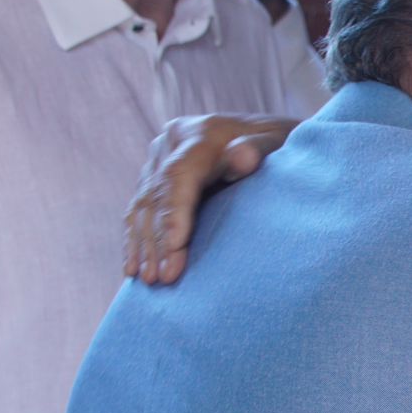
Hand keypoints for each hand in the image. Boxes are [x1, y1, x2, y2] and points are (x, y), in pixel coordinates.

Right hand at [123, 113, 298, 285]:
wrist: (268, 136)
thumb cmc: (279, 145)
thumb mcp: (278, 142)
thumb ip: (259, 149)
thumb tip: (241, 157)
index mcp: (201, 133)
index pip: (179, 175)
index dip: (175, 212)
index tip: (175, 246)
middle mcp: (173, 142)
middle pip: (158, 194)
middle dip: (157, 239)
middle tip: (159, 278)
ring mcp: (160, 158)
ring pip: (143, 205)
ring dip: (143, 244)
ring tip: (146, 279)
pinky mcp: (155, 174)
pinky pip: (140, 209)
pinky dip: (136, 238)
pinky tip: (132, 266)